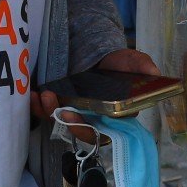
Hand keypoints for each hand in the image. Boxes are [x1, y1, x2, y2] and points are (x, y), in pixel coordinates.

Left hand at [31, 48, 162, 121]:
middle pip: (79, 131)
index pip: (102, 132)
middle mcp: (95, 120)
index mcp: (114, 117)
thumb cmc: (118, 64)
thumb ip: (141, 65)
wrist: (98, 53)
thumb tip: (154, 72)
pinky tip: (32, 95)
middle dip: (67, 122)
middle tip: (57, 107)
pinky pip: (47, 113)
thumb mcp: (130, 61)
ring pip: (61, 123)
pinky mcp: (60, 106)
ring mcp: (76, 114)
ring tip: (44, 95)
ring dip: (50, 112)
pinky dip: (37, 107)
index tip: (74, 116)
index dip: (87, 128)